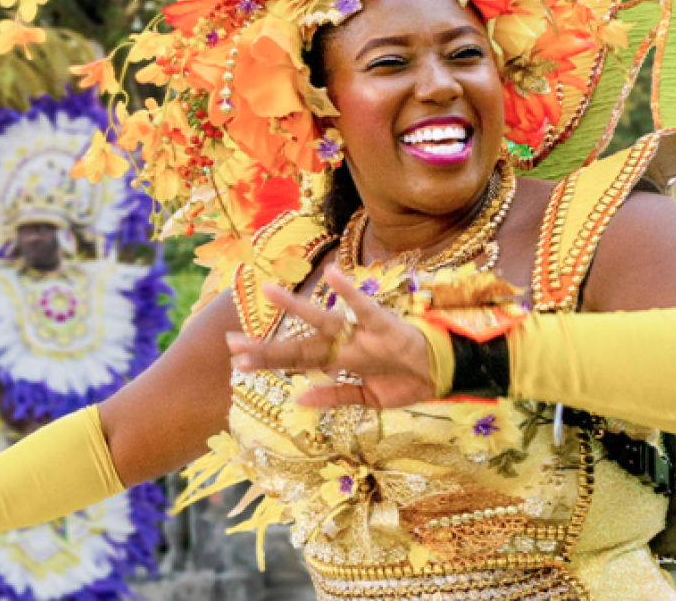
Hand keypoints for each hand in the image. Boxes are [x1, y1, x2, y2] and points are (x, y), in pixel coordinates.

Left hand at [227, 265, 434, 408]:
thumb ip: (334, 397)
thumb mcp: (368, 398)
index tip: (234, 359)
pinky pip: (364, 309)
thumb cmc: (406, 379)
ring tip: (268, 291)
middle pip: (298, 346)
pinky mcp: (385, 326)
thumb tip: (298, 401)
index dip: (266, 360)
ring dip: (295, 309)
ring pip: (322, 321)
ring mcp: (361, 334)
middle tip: (230, 343)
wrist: (445, 374)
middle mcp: (343, 344)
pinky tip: (331, 275)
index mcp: (337, 360)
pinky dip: (349, 294)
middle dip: (265, 347)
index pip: (294, 360)